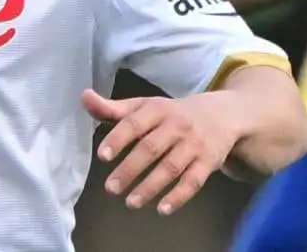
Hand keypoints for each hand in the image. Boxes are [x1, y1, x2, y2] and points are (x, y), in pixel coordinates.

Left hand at [84, 88, 242, 214]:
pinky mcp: (209, 163)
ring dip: (150, 187)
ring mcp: (194, 145)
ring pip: (171, 168)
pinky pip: (194, 182)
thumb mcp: (144, 106)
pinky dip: (179, 197)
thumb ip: (113, 108)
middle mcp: (177, 126)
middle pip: (151, 149)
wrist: (221, 115)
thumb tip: (84, 97)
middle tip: (110, 188)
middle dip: (130, 169)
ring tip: (130, 203)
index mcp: (157, 109)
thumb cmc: (171, 113)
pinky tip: (162, 209)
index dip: (118, 139)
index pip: (134, 123)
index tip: (102, 156)